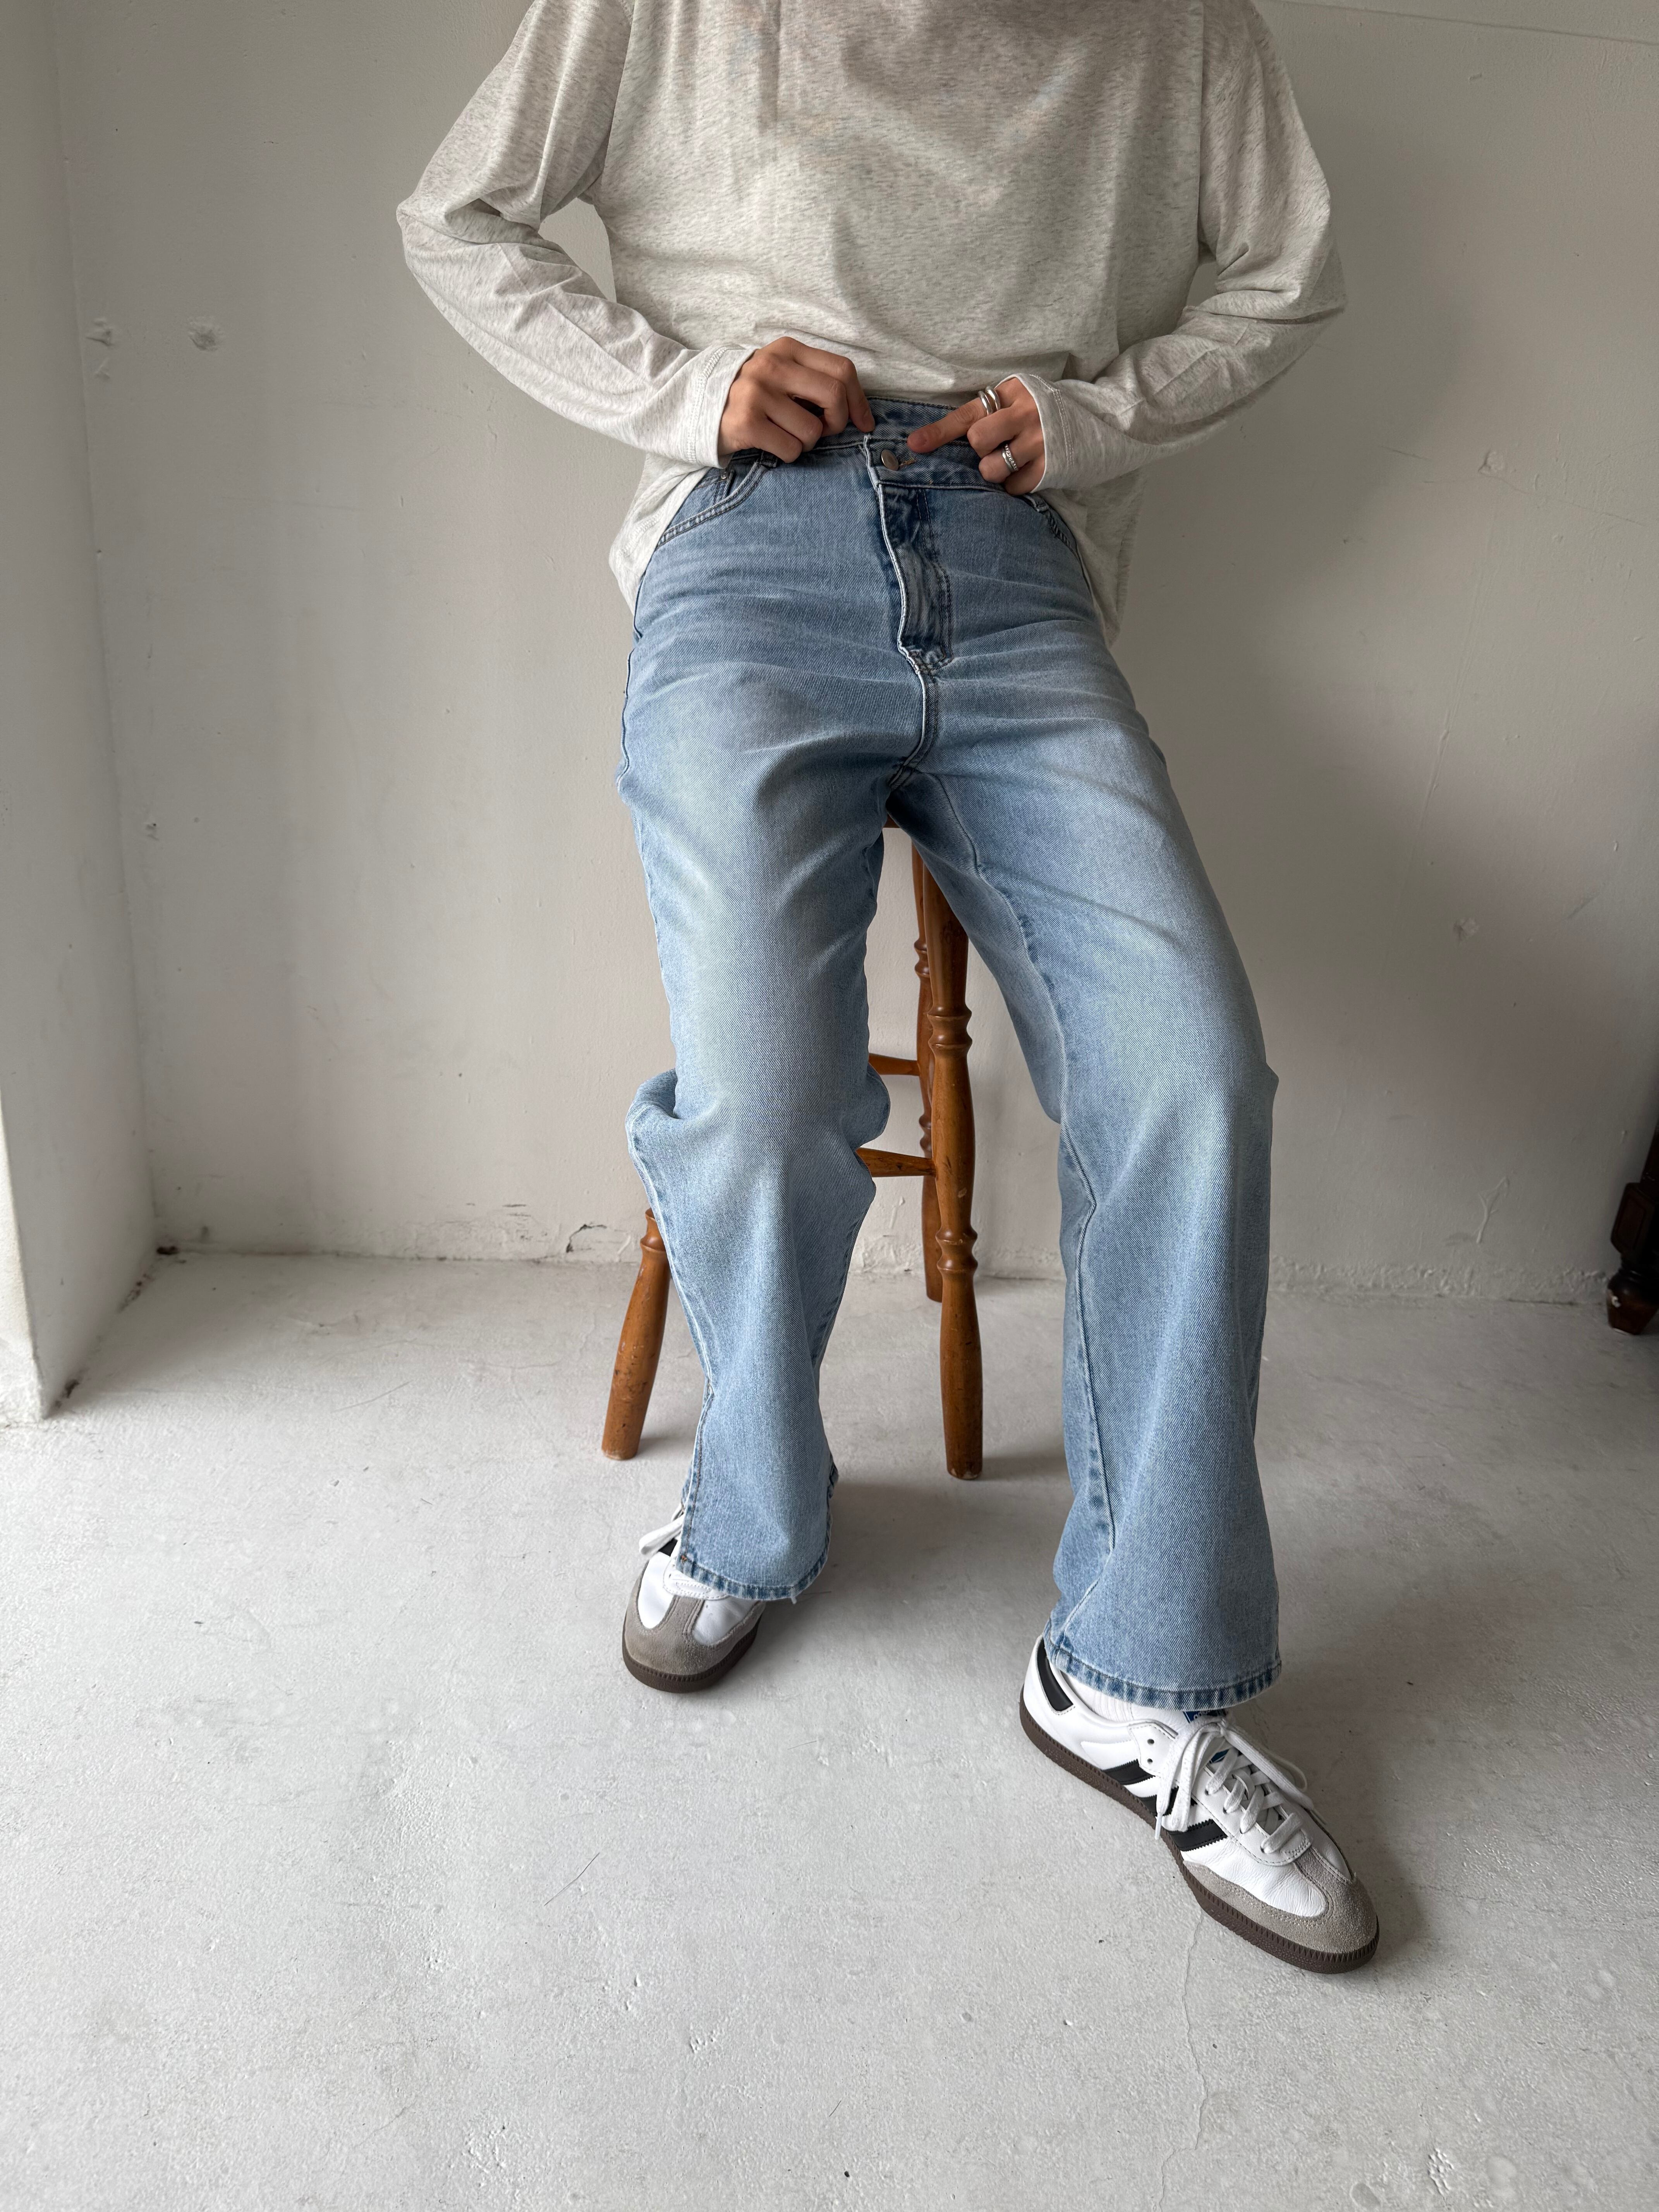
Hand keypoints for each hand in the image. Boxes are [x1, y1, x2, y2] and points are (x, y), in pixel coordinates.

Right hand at [718, 337, 875, 461]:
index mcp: (787, 349)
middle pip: (834, 396)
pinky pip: (791, 449)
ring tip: (787, 434)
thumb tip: (859, 413)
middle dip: (837, 422)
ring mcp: (757, 393)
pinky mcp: (746, 423)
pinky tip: (772, 444)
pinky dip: (789, 454)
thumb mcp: (782, 374)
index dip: (859, 401)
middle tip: (823, 431)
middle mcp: (772, 365)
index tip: (863, 423)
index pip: (842, 369)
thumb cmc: (753, 395)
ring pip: (812, 430)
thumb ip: (815, 381)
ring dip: (807, 443)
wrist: (698, 406)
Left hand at [905, 377, 1043, 493]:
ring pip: (992, 468)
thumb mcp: (1015, 401)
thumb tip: (929, 439)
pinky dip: (1014, 484)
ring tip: (1011, 460)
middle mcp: (1026, 413)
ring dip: (994, 471)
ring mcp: (1040, 440)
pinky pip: (1013, 486)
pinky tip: (1027, 469)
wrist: (1094, 425)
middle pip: (978, 440)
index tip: (915, 444)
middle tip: (996, 447)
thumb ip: (984, 413)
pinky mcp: (1050, 466)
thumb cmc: (1041, 414)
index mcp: (1012, 392)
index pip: (969, 414)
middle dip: (979, 450)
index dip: (940, 431)